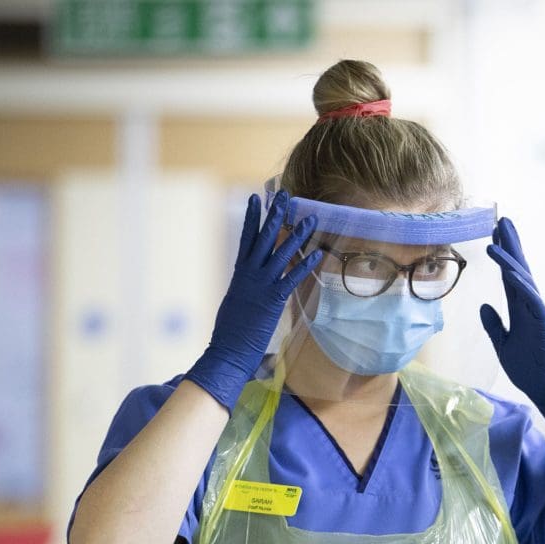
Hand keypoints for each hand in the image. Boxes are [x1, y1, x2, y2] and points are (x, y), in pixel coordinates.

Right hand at [184, 191, 323, 409]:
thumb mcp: (236, 302)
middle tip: (284, 195)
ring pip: (281, 254)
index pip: (247, 238)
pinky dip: (306, 265)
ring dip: (297, 235)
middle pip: (264, 238)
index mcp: (240, 273)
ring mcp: (261, 285)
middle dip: (275, 215)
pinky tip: (318, 253)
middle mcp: (250, 274)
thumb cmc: (230, 331)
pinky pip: (292, 278)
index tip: (256, 198)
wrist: (227, 348)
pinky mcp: (272, 299)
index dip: (252, 217)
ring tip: (310, 219)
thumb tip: (248, 285)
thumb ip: (245, 289)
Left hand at [479, 218, 544, 445]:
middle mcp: (530, 306)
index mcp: (520, 309)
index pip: (509, 276)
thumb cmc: (528, 369)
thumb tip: (483, 306)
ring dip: (512, 258)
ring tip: (499, 238)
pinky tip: (511, 271)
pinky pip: (532, 300)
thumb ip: (493, 325)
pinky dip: (522, 284)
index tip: (494, 234)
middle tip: (501, 220)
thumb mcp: (502, 344)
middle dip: (510, 244)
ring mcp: (539, 313)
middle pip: (518, 269)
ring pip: (524, 279)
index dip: (503, 255)